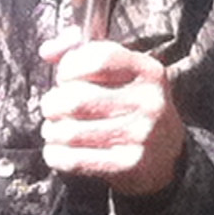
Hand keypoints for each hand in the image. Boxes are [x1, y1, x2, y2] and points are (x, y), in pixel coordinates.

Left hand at [37, 28, 184, 197]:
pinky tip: (58, 149)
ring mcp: (141, 134)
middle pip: (76, 98)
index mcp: (148, 71)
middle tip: (52, 108)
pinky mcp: (129, 164)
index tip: (65, 78)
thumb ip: (80, 53)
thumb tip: (47, 50)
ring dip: (51, 130)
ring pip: (69, 131)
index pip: (97, 59)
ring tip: (54, 129)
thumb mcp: (119, 72)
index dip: (69, 67)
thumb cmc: (130, 106)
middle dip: (52, 103)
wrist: (165, 153)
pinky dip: (55, 154)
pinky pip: (73, 160)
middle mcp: (149, 101)